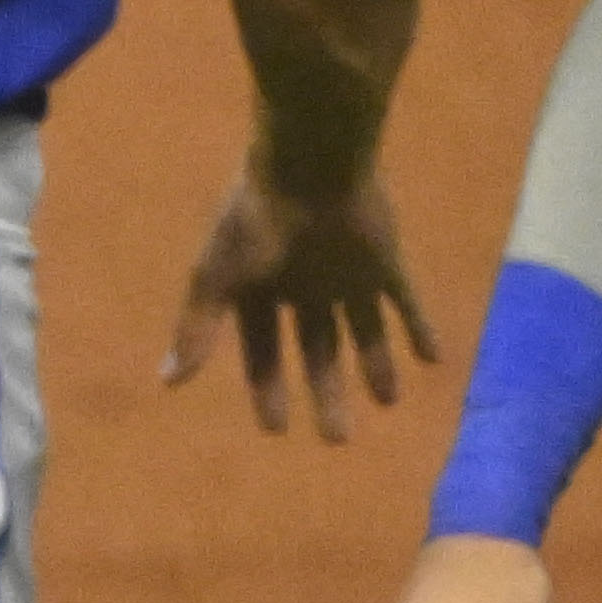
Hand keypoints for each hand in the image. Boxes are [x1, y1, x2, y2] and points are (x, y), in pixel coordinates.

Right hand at [166, 167, 442, 438]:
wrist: (312, 162)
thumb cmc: (256, 220)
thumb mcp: (217, 279)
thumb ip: (196, 329)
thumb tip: (167, 383)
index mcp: (260, 290)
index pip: (263, 352)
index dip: (269, 390)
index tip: (277, 429)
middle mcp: (304, 288)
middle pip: (316, 351)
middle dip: (326, 392)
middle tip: (337, 440)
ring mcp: (346, 274)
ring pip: (362, 330)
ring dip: (375, 365)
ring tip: (388, 403)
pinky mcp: (383, 261)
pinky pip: (406, 301)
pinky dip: (419, 328)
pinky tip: (434, 360)